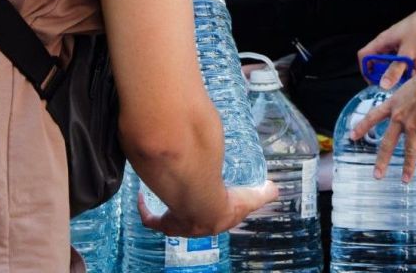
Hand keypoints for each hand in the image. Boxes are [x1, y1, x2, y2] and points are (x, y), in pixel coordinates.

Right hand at [138, 181, 278, 236]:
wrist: (204, 206)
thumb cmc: (226, 202)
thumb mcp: (251, 198)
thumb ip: (265, 192)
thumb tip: (275, 187)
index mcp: (215, 224)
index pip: (214, 222)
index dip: (214, 214)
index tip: (213, 204)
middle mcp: (195, 228)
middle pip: (190, 223)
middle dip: (188, 213)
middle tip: (186, 199)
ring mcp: (178, 226)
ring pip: (169, 221)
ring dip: (168, 210)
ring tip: (165, 196)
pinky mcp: (164, 221)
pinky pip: (149, 219)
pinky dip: (144, 208)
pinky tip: (141, 196)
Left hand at [350, 64, 415, 182]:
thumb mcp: (407, 88)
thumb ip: (404, 102)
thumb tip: (405, 108)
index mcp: (393, 105)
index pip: (372, 117)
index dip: (362, 127)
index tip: (352, 137)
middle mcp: (400, 117)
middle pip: (388, 143)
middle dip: (381, 161)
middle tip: (376, 175)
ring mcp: (414, 124)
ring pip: (409, 151)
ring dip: (408, 167)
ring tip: (405, 180)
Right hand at [358, 8, 415, 89]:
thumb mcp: (407, 52)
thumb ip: (395, 69)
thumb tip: (383, 84)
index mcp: (383, 41)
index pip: (365, 55)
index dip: (366, 69)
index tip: (373, 81)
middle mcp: (390, 43)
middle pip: (381, 62)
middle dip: (385, 74)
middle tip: (392, 85)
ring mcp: (402, 45)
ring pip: (396, 63)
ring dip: (401, 74)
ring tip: (407, 83)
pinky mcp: (414, 47)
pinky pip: (410, 61)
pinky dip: (414, 69)